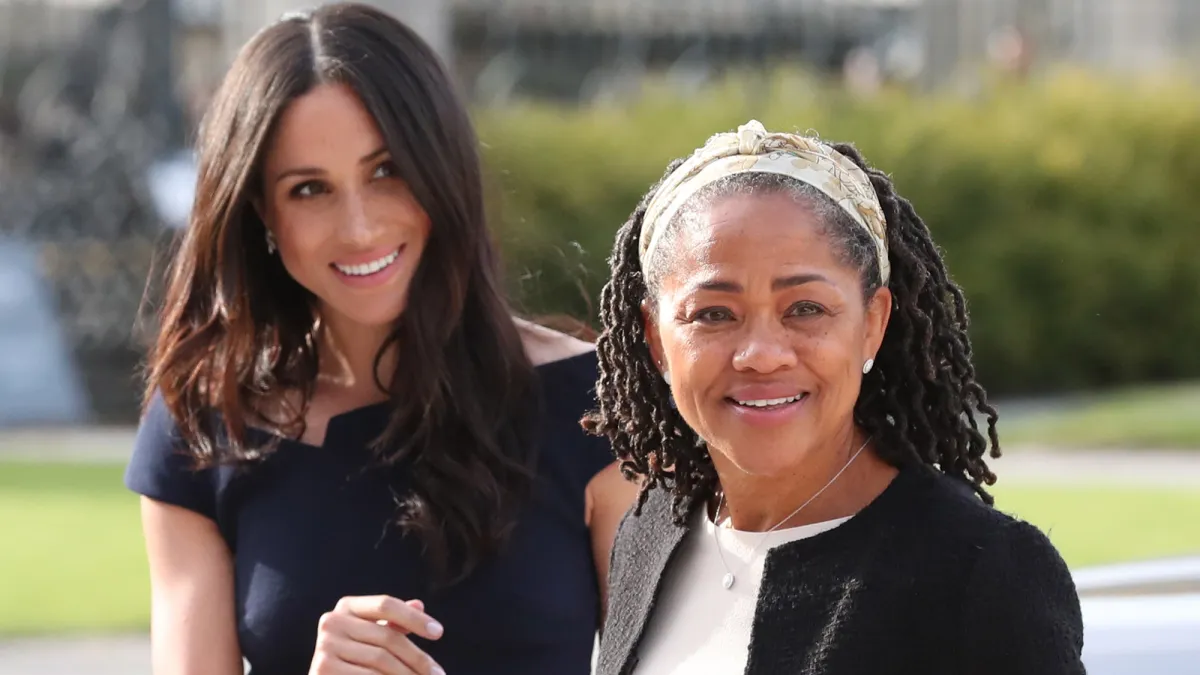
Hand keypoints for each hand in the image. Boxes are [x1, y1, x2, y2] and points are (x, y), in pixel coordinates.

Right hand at [309, 595, 445, 674]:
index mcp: (346, 606)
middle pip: (388, 637)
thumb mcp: (373, 634)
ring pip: (381, 661)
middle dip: (417, 657)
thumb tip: (419, 604)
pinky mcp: (324, 670)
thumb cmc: (356, 655)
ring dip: (408, 674)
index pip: (386, 605)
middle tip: (438, 674)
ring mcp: (325, 647)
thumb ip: (394, 621)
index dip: (414, 618)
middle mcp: (332, 622)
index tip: (439, 633)